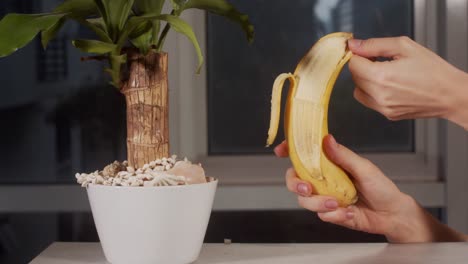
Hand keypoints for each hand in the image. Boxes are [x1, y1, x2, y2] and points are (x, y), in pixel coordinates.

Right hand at [275, 135, 465, 241]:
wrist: (392, 215)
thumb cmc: (381, 187)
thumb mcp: (364, 167)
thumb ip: (343, 155)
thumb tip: (327, 139)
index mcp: (329, 164)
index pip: (303, 155)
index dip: (289, 151)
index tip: (281, 150)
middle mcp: (323, 180)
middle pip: (294, 179)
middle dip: (295, 184)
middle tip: (306, 188)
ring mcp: (324, 197)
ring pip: (305, 200)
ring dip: (319, 203)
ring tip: (338, 204)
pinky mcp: (330, 213)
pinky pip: (322, 215)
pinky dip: (335, 215)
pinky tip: (350, 212)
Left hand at [348, 37, 467, 129]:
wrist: (450, 94)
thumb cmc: (433, 71)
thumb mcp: (405, 47)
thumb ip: (374, 45)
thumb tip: (354, 45)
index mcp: (381, 76)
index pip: (353, 64)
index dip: (360, 56)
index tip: (369, 54)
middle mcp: (379, 95)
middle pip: (354, 78)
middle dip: (363, 68)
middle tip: (381, 62)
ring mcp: (383, 107)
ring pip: (358, 91)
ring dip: (365, 81)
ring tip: (386, 74)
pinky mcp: (388, 114)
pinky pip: (369, 102)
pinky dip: (373, 93)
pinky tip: (390, 86)